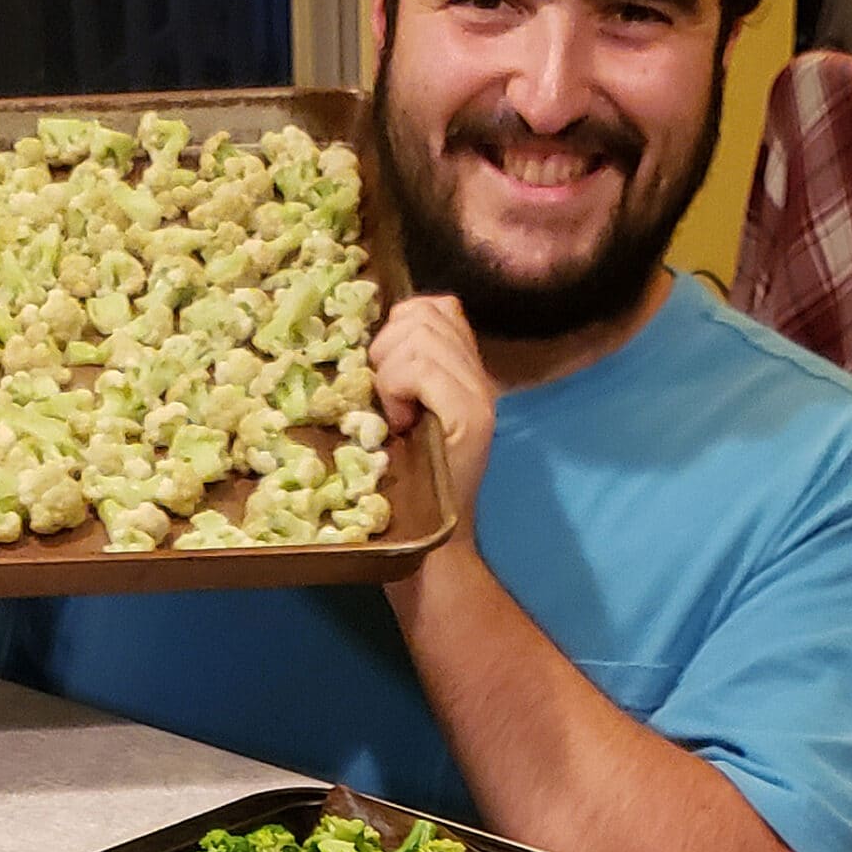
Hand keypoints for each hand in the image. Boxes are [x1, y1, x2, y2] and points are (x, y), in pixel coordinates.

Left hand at [370, 294, 495, 539]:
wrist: (435, 545)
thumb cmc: (408, 486)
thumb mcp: (401, 416)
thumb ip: (401, 374)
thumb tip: (372, 338)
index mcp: (465, 371)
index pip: (438, 307)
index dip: (399, 325)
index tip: (385, 372)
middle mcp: (479, 376)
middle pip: (424, 314)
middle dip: (387, 347)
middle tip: (386, 398)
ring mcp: (478, 394)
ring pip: (420, 336)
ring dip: (389, 371)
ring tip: (393, 413)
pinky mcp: (470, 416)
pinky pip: (422, 368)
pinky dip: (397, 387)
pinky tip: (399, 422)